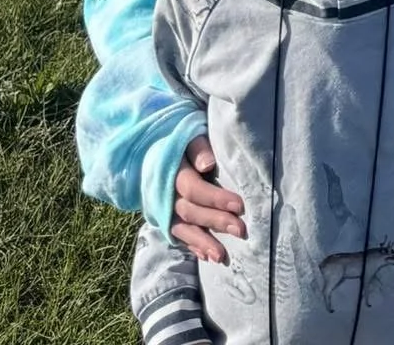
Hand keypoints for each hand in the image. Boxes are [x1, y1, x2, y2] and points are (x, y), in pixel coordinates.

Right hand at [171, 135, 245, 263]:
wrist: (152, 153)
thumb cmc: (182, 143)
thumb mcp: (189, 137)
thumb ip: (198, 149)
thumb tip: (207, 164)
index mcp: (173, 172)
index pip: (194, 188)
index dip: (215, 198)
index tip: (239, 206)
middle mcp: (166, 195)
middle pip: (191, 211)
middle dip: (216, 221)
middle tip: (241, 230)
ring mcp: (164, 210)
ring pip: (183, 229)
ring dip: (203, 242)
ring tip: (222, 256)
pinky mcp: (166, 220)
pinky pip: (179, 236)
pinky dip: (194, 246)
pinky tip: (208, 256)